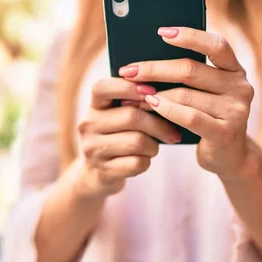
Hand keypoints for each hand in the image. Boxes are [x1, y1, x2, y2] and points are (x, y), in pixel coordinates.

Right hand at [76, 77, 180, 198]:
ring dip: (154, 145)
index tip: (152, 91)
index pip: (103, 88)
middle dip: (158, 124)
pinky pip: (137, 163)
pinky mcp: (103, 172)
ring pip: (137, 141)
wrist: (97, 174)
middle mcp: (88, 125)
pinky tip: (144, 160)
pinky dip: (147, 161)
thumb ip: (134, 102)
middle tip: (173, 132)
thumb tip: (167, 94)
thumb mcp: (116, 116)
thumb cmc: (117, 137)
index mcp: (93, 107)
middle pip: (131, 116)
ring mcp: (93, 149)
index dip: (128, 87)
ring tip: (155, 146)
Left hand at [119, 27, 254, 178]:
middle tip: (128, 70)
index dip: (189, 36)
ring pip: (185, 95)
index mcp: (235, 69)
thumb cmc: (206, 116)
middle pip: (191, 70)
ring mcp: (235, 110)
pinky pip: (188, 116)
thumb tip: (145, 58)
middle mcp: (240, 86)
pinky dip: (165, 109)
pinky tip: (150, 104)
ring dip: (153, 94)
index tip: (161, 32)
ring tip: (132, 94)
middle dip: (154, 69)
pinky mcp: (225, 133)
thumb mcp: (202, 92)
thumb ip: (187, 74)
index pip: (216, 45)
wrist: (227, 155)